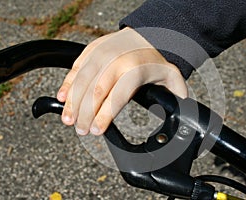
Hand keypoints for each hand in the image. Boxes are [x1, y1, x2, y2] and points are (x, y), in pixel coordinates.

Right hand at [57, 27, 187, 135]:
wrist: (144, 34)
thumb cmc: (155, 59)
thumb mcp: (171, 76)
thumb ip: (176, 94)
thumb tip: (183, 112)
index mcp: (134, 70)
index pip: (115, 98)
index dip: (103, 117)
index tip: (95, 131)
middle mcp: (114, 61)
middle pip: (94, 93)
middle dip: (85, 115)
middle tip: (81, 130)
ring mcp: (100, 54)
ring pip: (81, 81)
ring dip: (72, 103)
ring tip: (68, 120)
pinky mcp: (91, 50)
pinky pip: (75, 68)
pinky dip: (67, 84)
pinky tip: (62, 97)